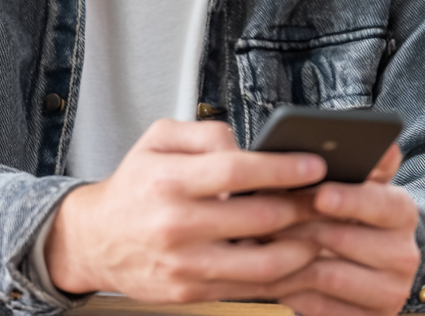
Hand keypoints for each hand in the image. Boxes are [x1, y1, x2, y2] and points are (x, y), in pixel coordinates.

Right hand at [44, 118, 326, 301]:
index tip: (314, 164)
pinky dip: (281, 275)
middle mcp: (176, 224)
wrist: (97, 239)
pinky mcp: (192, 292)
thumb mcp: (157, 138)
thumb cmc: (135, 184)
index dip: (281, 167)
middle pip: (257, 218)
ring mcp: (185, 264)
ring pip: (261, 262)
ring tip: (318, 230)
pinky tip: (295, 258)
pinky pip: (249, 288)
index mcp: (168, 180)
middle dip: (301, 207)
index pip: (236, 170)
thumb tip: (246, 143)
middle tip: (327, 196)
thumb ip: (204, 132)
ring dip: (300, 247)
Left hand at [263, 145, 420, 315]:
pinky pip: (322, 306)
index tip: (320, 195)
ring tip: (254, 240)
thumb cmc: (346, 209)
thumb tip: (361, 135)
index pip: (381, 202)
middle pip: (344, 239)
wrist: (368, 262)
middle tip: (260, 214)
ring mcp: (391, 291)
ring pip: (328, 275)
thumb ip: (357, 159)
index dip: (350, 199)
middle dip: (299, 225)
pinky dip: (291, 289)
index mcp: (401, 210)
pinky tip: (268, 272)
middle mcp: (404, 253)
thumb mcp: (355, 180)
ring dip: (287, 257)